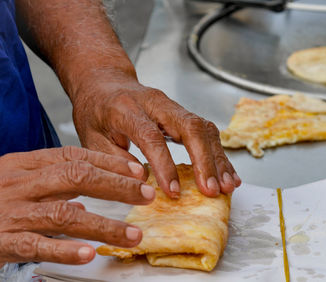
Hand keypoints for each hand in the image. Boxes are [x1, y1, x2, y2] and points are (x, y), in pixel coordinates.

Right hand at [0, 146, 154, 264]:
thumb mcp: (16, 182)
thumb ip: (49, 188)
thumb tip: (82, 204)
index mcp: (26, 165)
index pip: (75, 155)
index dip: (109, 162)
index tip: (137, 170)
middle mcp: (20, 183)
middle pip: (76, 177)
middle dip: (116, 186)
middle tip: (147, 195)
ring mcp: (11, 211)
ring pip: (63, 214)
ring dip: (103, 225)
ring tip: (132, 235)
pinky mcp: (0, 240)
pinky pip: (35, 245)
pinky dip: (64, 249)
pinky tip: (88, 254)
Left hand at [72, 81, 240, 198]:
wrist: (105, 82)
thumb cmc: (96, 111)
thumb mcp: (91, 138)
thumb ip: (115, 161)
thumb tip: (143, 184)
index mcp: (126, 108)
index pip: (151, 136)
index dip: (164, 165)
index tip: (173, 191)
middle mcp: (155, 103)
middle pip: (189, 126)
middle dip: (205, 160)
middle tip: (212, 189)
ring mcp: (172, 106)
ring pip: (203, 128)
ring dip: (217, 158)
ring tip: (226, 186)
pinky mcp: (182, 113)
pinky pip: (206, 131)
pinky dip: (218, 153)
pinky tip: (226, 172)